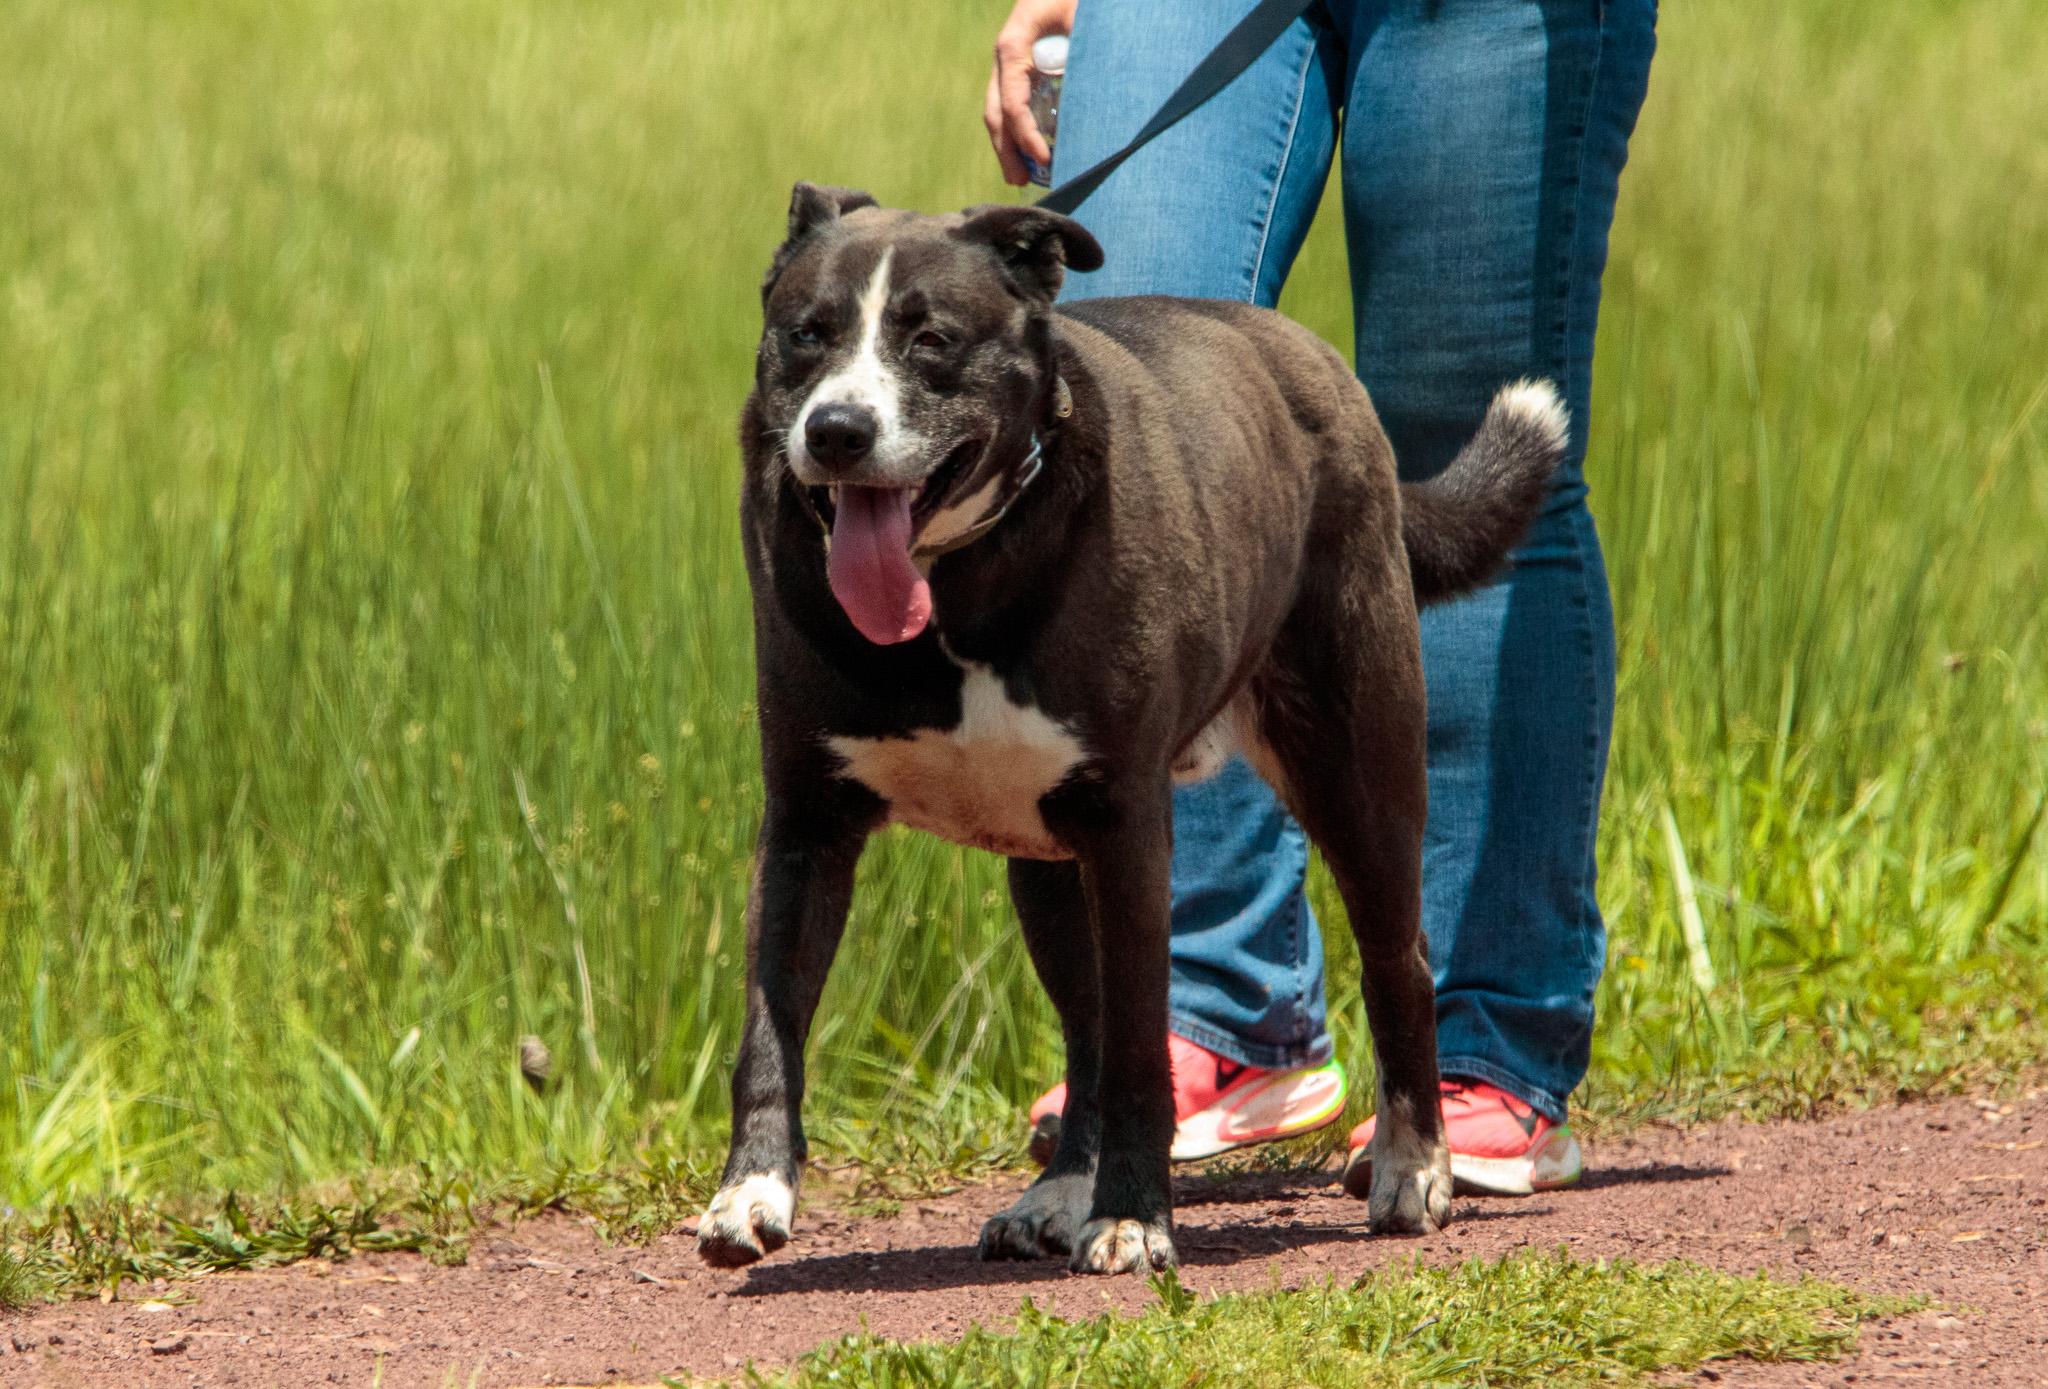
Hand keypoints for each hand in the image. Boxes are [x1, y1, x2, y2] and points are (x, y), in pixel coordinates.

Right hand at [984, 0, 1077, 185]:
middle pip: (995, 113)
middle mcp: (1005, 58)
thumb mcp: (1082, 16)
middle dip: (1006, 151)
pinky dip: (1018, 131)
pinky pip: (1010, 105)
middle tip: (1020, 182)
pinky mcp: (1018, 69)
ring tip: (1020, 178)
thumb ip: (1085, 50)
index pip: (1012, 101)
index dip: (1025, 134)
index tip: (1044, 158)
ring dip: (1007, 147)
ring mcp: (1008, 65)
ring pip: (998, 112)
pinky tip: (1030, 154)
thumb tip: (1097, 95)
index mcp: (1014, 45)